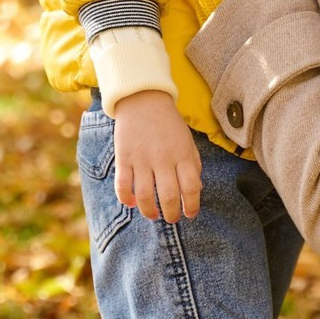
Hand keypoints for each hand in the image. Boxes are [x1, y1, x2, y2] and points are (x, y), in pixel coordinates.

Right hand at [112, 90, 202, 222]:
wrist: (144, 99)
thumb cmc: (169, 123)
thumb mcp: (187, 141)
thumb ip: (193, 164)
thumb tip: (196, 189)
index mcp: (183, 155)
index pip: (190, 188)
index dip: (191, 205)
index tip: (190, 214)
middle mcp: (163, 159)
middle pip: (168, 196)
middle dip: (171, 214)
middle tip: (172, 218)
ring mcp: (142, 159)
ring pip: (145, 196)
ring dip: (149, 211)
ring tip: (153, 215)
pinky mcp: (124, 158)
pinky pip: (123, 186)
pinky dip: (126, 199)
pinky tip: (132, 203)